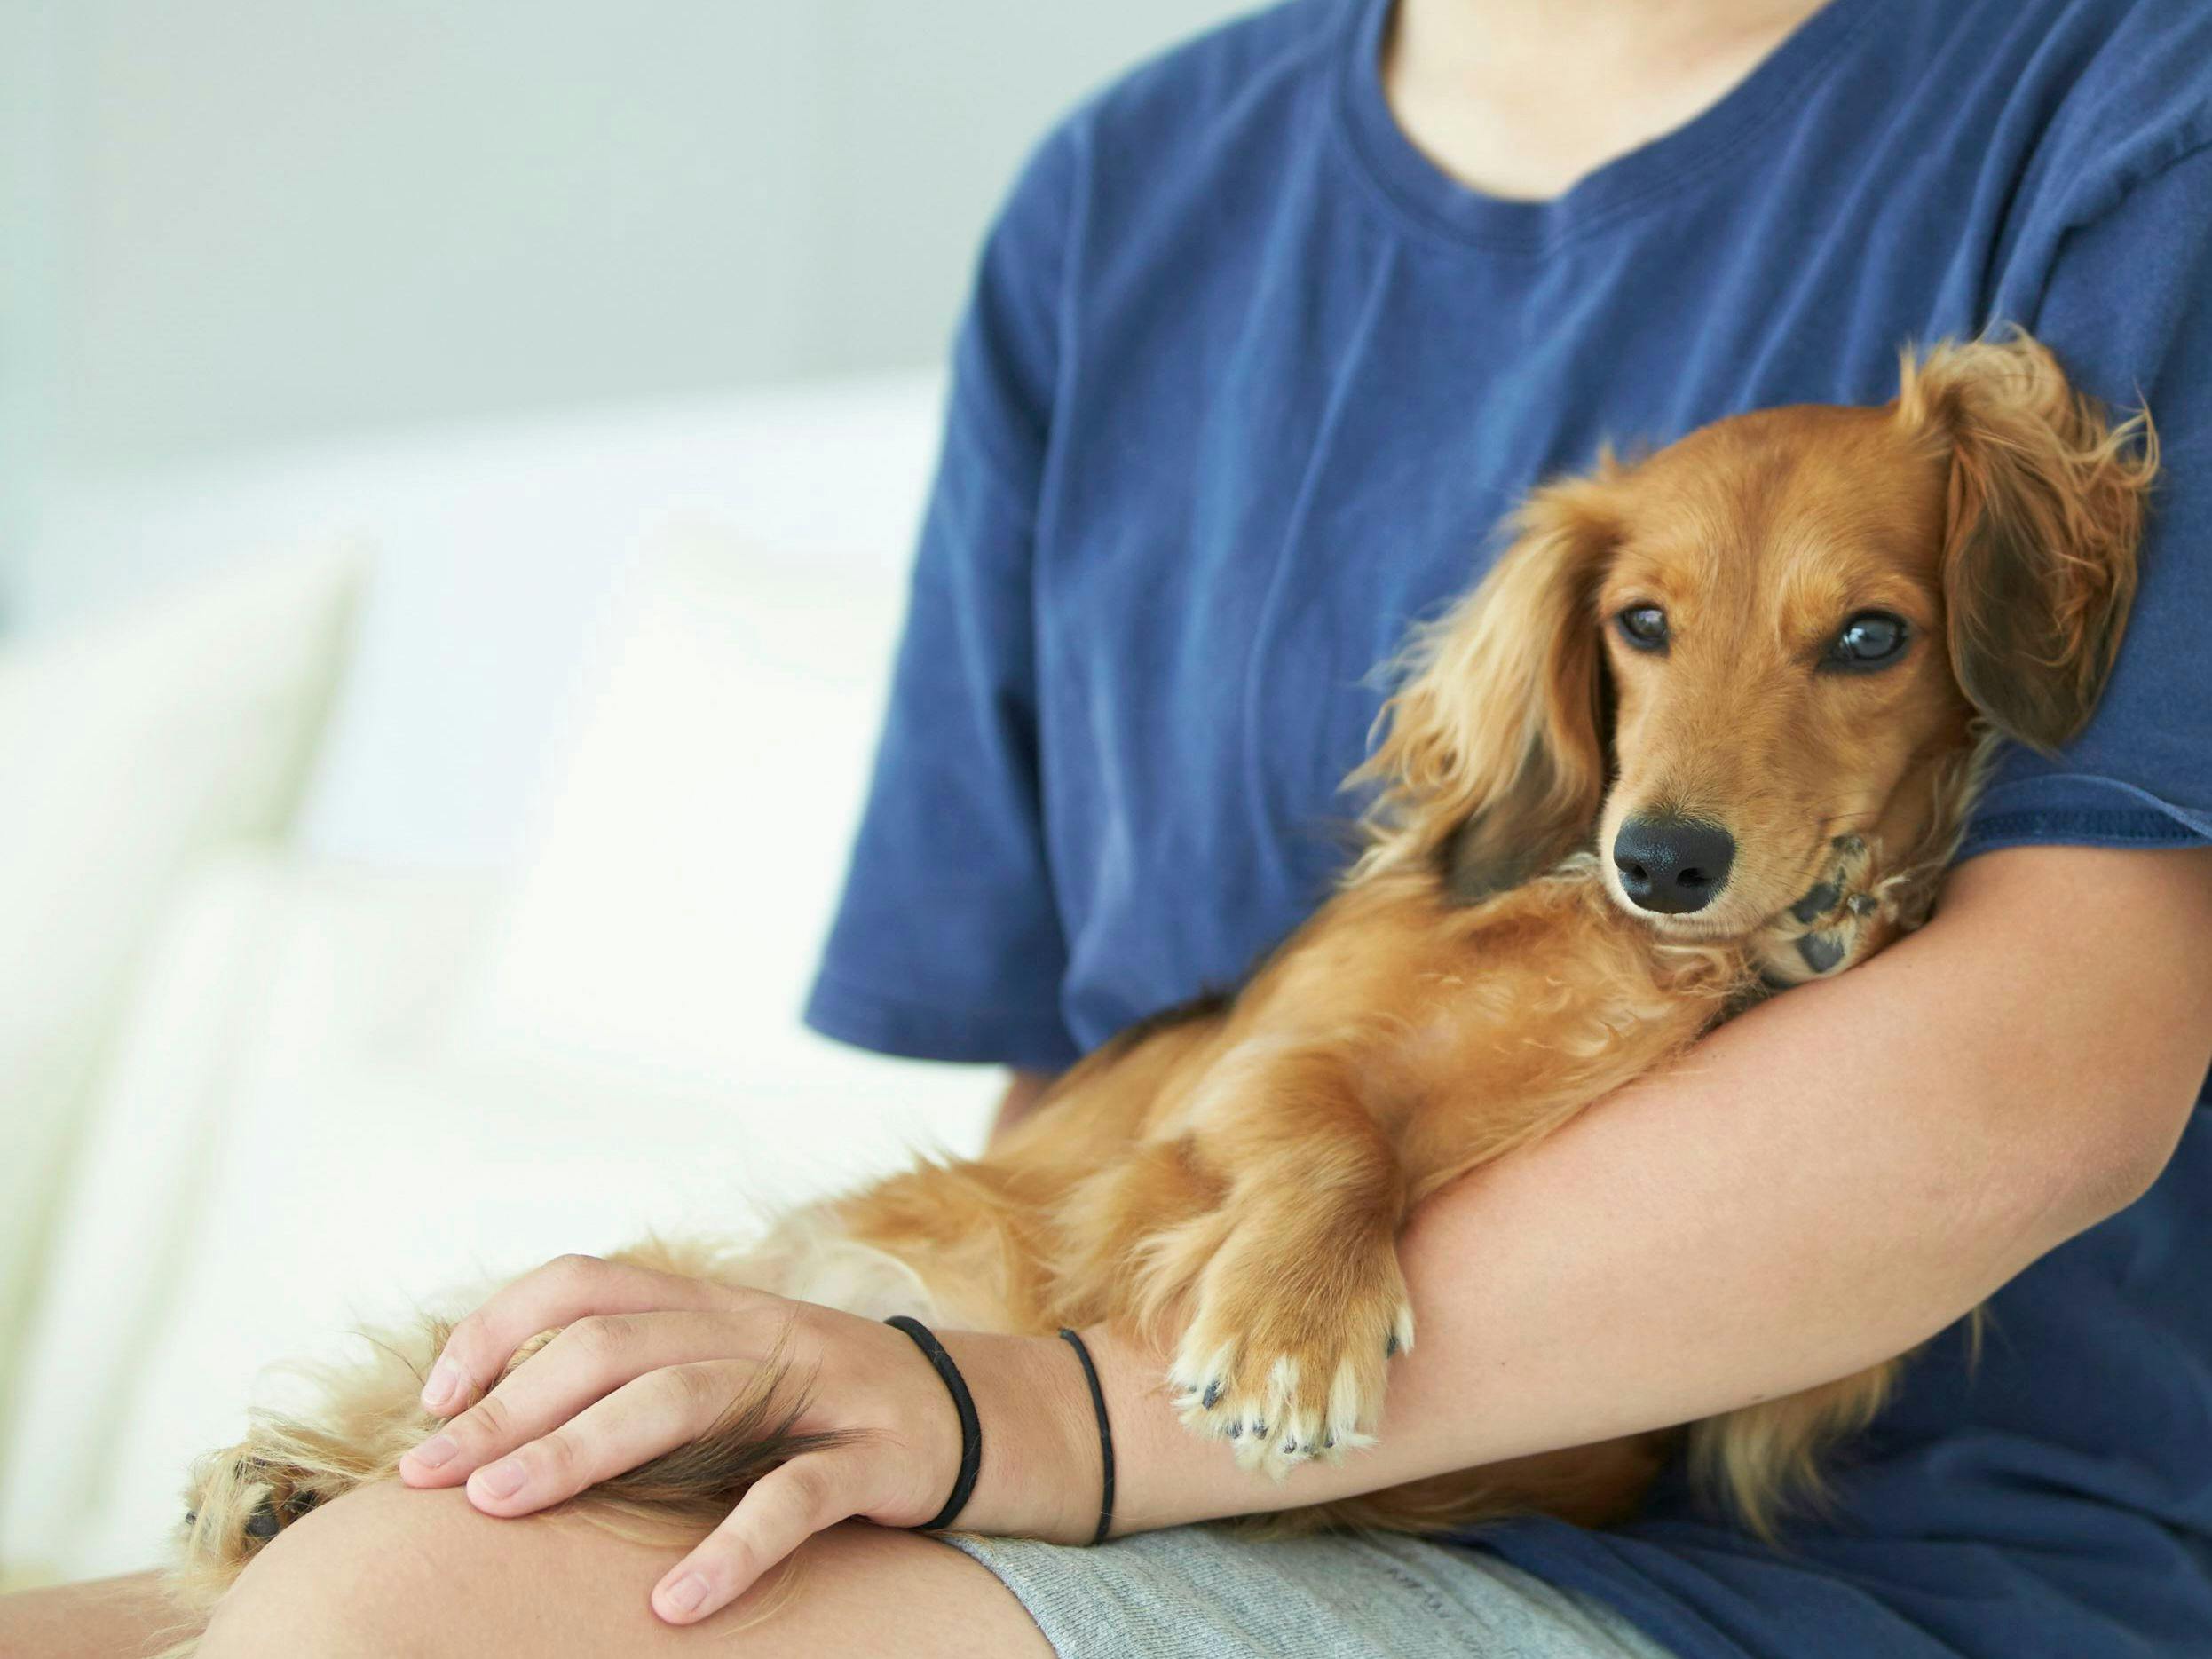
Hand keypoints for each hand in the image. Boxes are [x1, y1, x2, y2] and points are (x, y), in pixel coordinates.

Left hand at [396, 1254, 1089, 1623]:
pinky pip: (797, 1496)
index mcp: (717, 1306)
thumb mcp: (736, 1374)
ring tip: (501, 1508)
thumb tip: (507, 1421)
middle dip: (509, 1407)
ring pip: (682, 1397)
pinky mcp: (876, 1455)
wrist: (991, 1419)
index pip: (589, 1282)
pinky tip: (677, 1605)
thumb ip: (647, 1377)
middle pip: (614, 1344)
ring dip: (580, 1451)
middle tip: (429, 1478)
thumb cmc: (833, 1411)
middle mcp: (757, 1330)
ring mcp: (818, 1388)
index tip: (434, 1399)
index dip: (502, 1328)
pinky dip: (733, 1548)